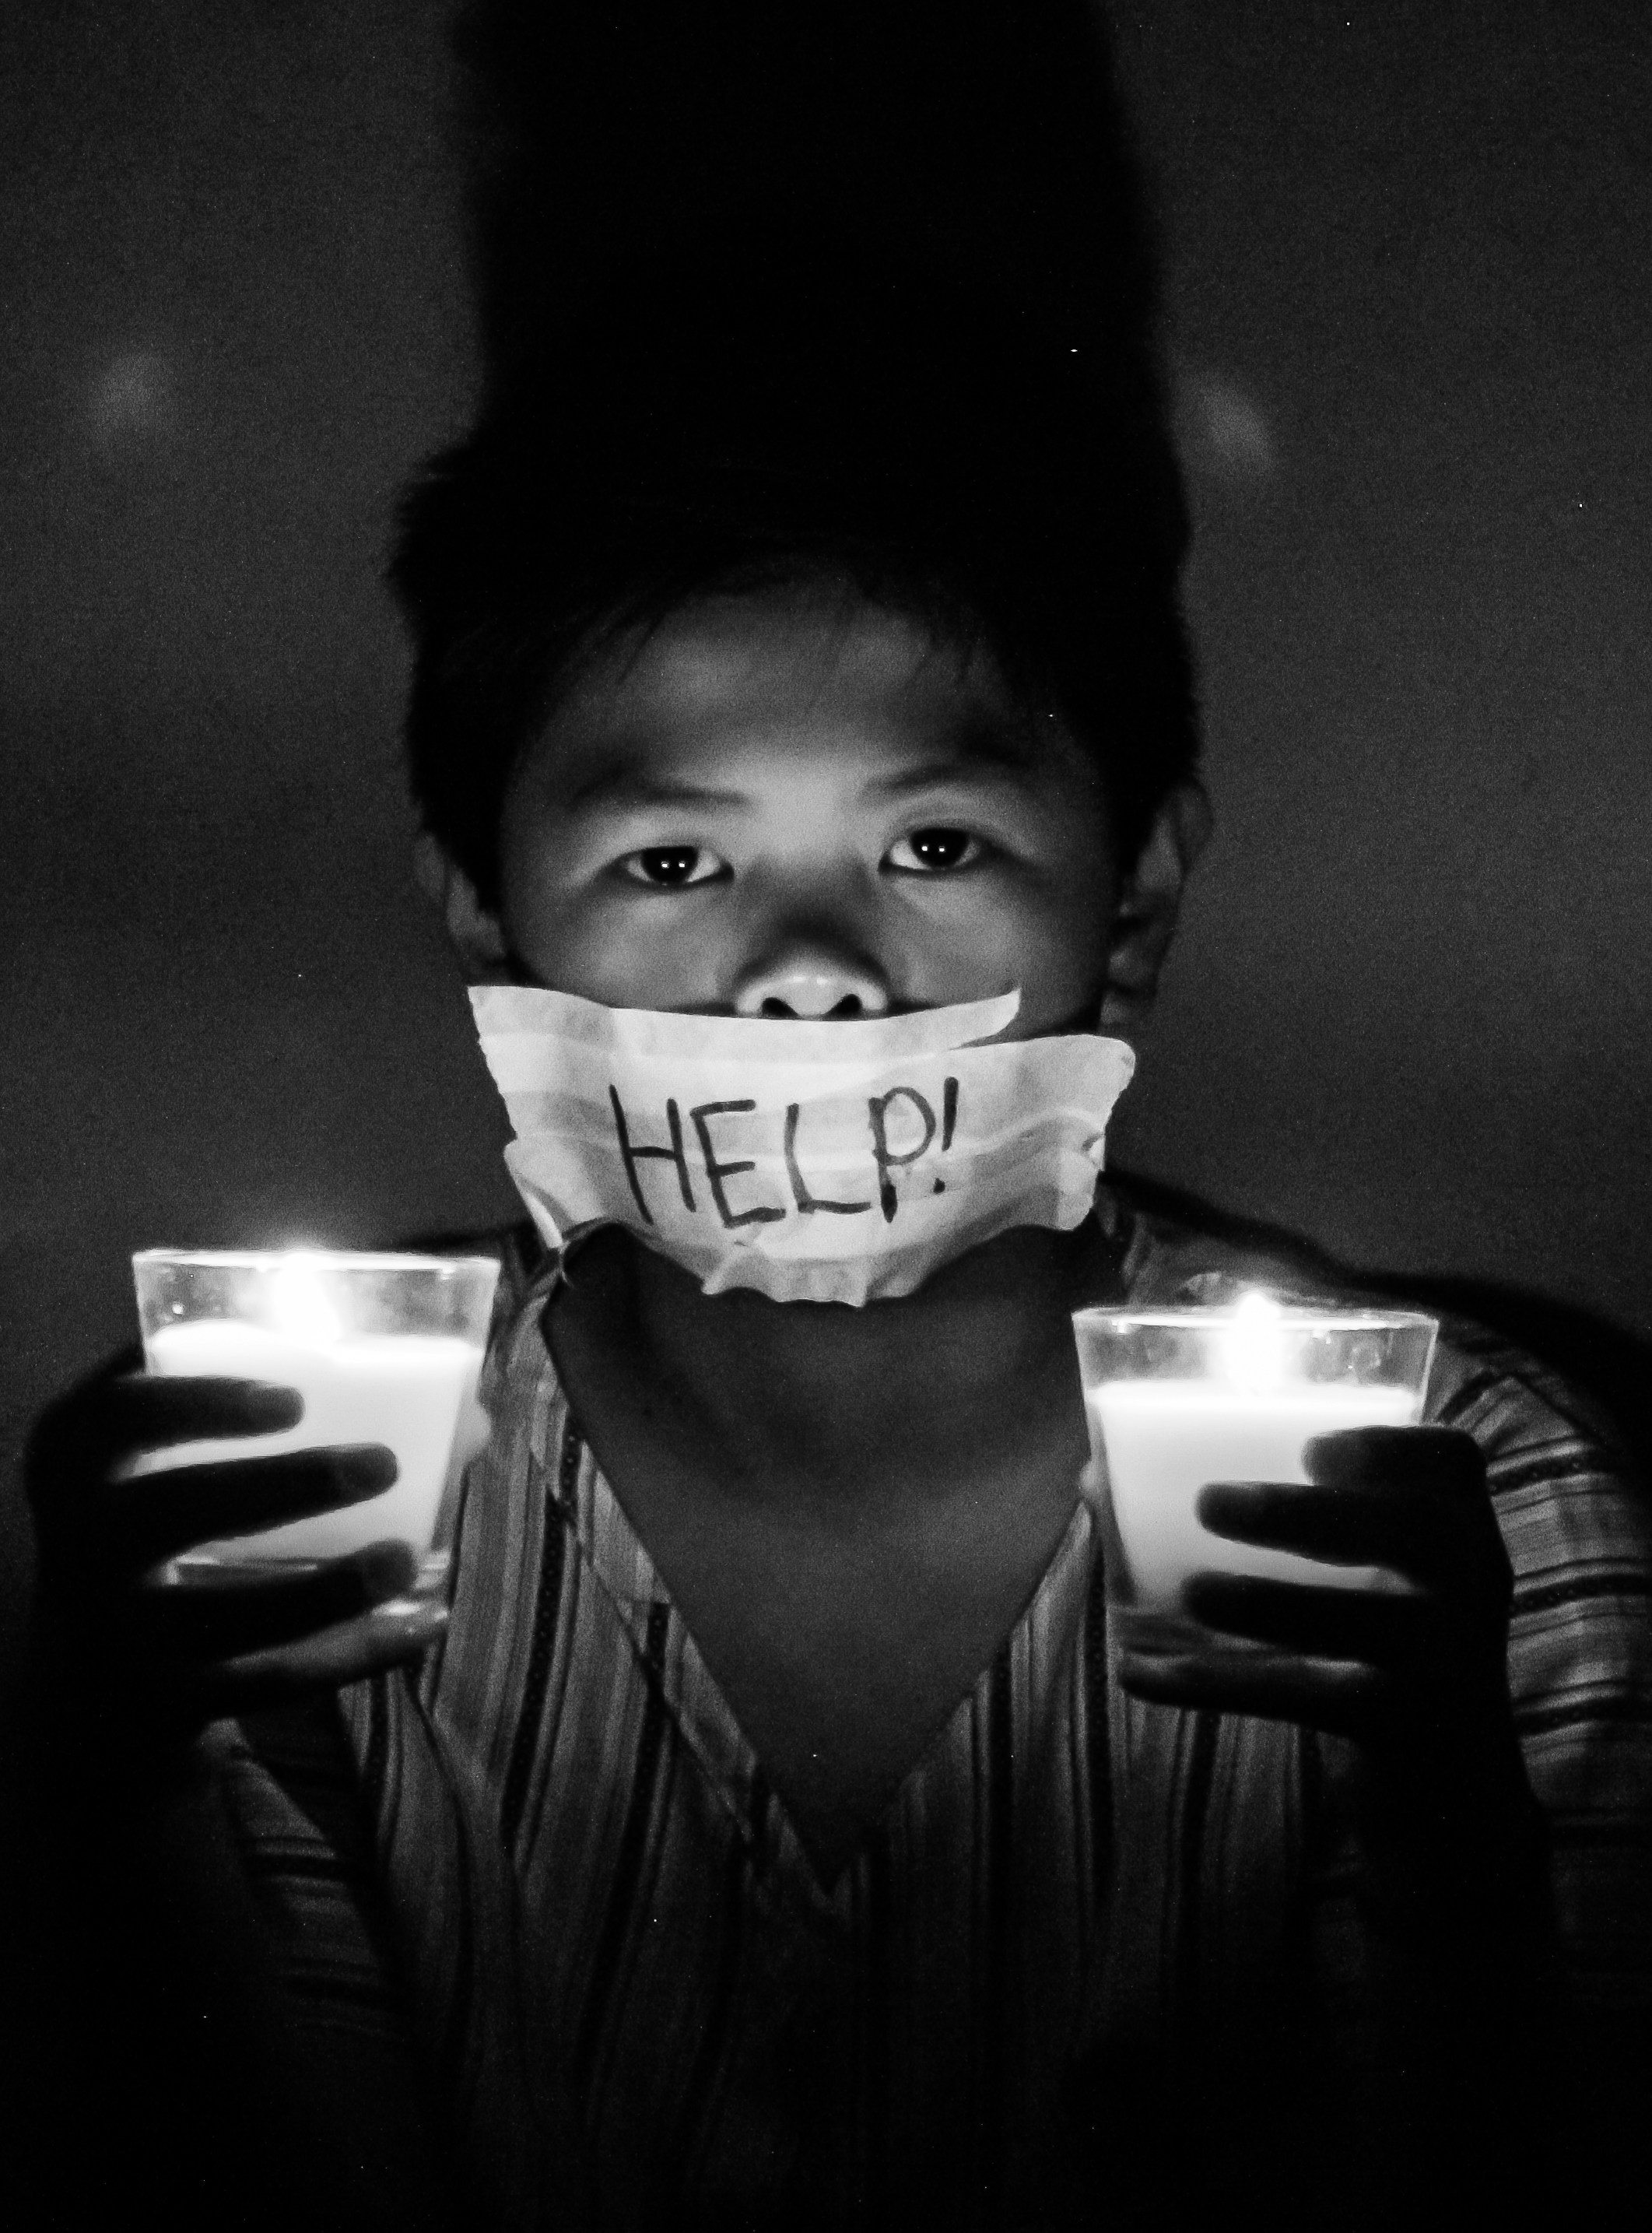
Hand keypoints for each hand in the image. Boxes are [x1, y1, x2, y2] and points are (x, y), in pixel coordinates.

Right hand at [25, 1346, 473, 1760]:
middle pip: (173, 1510)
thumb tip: (473, 1417)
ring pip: (224, 1616)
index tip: (294, 1396)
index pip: (120, 1413)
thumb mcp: (192, 1459)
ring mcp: (117, 1632)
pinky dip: (350, 1656)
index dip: (201, 1400)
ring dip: (325, 1589)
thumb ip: (302, 1418)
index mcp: (80, 1458)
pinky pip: (265, 1683)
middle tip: (383, 1461)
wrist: (98, 1669)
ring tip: (406, 1558)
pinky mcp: (166, 1700)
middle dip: (281, 1485)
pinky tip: (423, 1624)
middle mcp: (83, 1544)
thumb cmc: (176, 1515)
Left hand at [1091, 1427, 1531, 1840]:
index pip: (1451, 1461)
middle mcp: (1470, 1584)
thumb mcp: (1345, 1577)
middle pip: (1410, 1531)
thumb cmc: (1365, 1641)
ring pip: (1363, 1622)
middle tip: (1207, 1504)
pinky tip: (1141, 1673)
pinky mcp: (1403, 1729)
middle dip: (1306, 1513)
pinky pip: (1309, 1700)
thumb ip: (1248, 1520)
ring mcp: (1446, 1661)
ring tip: (1191, 1593)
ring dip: (1270, 1603)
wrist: (1450, 1792)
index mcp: (1455, 1525)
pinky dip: (1222, 1686)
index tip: (1310, 1444)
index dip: (1387, 1444)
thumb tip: (1096, 1475)